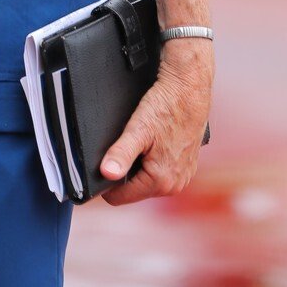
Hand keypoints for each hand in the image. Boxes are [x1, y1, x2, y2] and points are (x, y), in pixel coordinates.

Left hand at [99, 39, 213, 204]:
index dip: (105, 185)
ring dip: (137, 166)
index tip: (98, 167)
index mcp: (161, 181)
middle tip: (117, 147)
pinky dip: (151, 160)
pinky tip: (150, 142)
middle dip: (123, 173)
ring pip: (147, 181)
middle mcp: (175, 185)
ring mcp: (183, 176)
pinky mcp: (187, 165)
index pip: (120, 197)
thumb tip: (107, 174)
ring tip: (135, 142)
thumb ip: (121, 154)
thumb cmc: (166, 107)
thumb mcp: (138, 129)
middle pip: (134, 189)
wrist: (189, 89)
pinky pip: (161, 171)